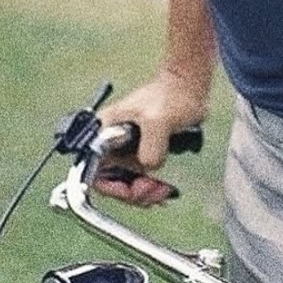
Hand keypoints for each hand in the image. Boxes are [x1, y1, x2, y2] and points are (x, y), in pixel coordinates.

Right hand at [93, 68, 208, 206]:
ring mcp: (127, 148)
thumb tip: (148, 167)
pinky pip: (140, 178)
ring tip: (162, 191)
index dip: (110, 185)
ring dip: (143, 193)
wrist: (189, 88)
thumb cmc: (171, 95)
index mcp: (104, 130)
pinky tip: (164, 189)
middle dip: (131, 192)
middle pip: (110, 180)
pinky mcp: (142, 152)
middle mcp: (111, 141)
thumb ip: (150, 148)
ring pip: (126, 182)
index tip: (129, 189)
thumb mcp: (158, 121)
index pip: (93, 168)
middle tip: (152, 191)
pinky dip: (151, 188)